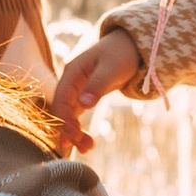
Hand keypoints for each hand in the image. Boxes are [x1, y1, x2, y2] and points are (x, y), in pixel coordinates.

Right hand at [51, 27, 140, 153]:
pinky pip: (78, 115)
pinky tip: (87, 142)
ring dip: (75, 132)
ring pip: (69, 115)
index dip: (65, 119)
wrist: (133, 46)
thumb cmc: (122, 53)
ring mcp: (77, 90)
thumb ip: (97, 86)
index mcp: (72, 72)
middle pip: (63, 110)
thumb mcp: (112, 68)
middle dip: (70, 130)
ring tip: (87, 149)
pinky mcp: (86, 96)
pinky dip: (80, 128)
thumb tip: (83, 104)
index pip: (61, 99)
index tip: (75, 136)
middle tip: (84, 147)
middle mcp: (71, 82)